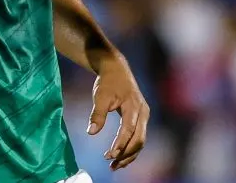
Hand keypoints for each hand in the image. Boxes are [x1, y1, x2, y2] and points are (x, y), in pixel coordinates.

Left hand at [86, 54, 149, 170]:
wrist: (117, 69)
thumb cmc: (108, 82)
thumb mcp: (100, 96)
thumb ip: (97, 114)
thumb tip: (91, 132)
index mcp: (134, 106)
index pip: (128, 130)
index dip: (119, 144)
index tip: (108, 156)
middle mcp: (143, 112)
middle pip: (139, 139)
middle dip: (126, 154)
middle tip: (111, 165)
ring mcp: (144, 115)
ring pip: (141, 141)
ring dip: (129, 155)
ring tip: (115, 166)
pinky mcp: (141, 118)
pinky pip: (139, 137)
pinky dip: (131, 148)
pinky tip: (120, 156)